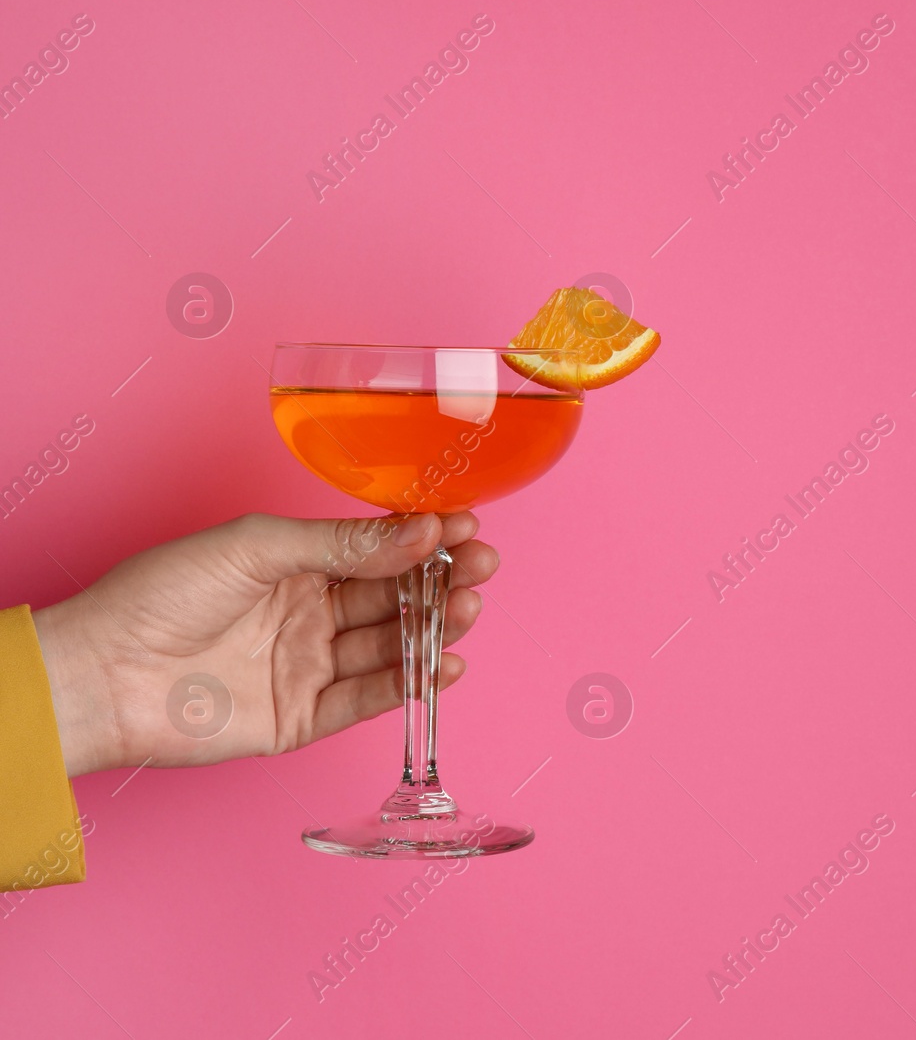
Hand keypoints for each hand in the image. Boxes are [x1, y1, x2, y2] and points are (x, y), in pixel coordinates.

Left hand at [31, 512, 497, 776]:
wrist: (104, 673)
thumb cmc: (160, 595)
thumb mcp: (259, 548)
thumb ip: (343, 545)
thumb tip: (419, 531)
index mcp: (295, 565)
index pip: (378, 549)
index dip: (425, 539)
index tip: (467, 527)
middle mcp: (307, 614)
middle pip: (393, 597)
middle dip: (443, 581)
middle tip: (483, 567)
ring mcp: (307, 666)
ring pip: (389, 645)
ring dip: (434, 627)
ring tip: (468, 609)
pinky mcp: (302, 717)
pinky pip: (368, 699)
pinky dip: (409, 683)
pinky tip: (444, 663)